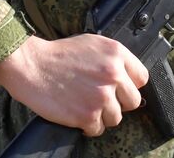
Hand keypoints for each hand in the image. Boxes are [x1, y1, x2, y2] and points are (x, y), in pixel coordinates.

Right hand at [0, 34, 147, 135]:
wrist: (32, 65)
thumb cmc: (59, 54)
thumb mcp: (93, 44)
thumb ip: (114, 59)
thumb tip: (128, 76)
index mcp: (116, 53)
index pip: (142, 78)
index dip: (130, 85)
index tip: (120, 89)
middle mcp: (113, 74)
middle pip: (133, 101)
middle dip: (118, 102)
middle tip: (100, 99)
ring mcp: (101, 96)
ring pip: (116, 118)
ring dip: (102, 115)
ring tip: (85, 104)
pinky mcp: (87, 115)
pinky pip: (98, 129)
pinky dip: (88, 125)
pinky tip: (77, 112)